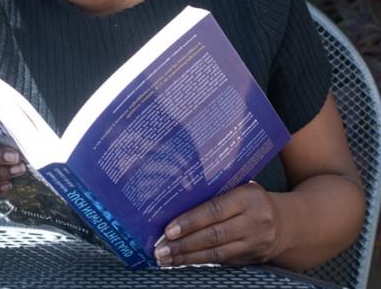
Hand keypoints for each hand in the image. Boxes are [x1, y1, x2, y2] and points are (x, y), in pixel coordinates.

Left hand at [154, 181, 282, 266]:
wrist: (288, 223)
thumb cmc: (254, 199)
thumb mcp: (240, 186)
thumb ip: (216, 190)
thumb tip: (177, 195)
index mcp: (248, 197)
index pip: (214, 210)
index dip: (190, 221)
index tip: (169, 230)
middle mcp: (254, 221)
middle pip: (213, 235)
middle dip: (184, 244)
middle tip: (161, 249)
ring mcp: (255, 243)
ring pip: (217, 253)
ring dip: (188, 257)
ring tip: (167, 259)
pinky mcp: (253, 259)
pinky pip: (223, 262)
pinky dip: (201, 261)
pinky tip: (184, 261)